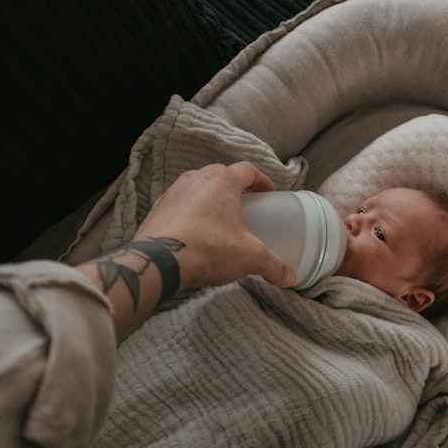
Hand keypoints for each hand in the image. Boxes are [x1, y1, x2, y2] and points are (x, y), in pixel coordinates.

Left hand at [134, 161, 295, 289]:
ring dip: (210, 201)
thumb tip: (290, 277)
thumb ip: (274, 265)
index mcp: (223, 180)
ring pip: (198, 189)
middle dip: (235, 190)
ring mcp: (173, 192)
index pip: (248, 170)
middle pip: (221, 177)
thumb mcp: (250, 257)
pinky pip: (179, 206)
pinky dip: (190, 215)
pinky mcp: (157, 209)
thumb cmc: (209, 248)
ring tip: (218, 222)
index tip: (268, 194)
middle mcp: (196, 178)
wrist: (159, 261)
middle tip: (244, 208)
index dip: (261, 181)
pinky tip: (195, 234)